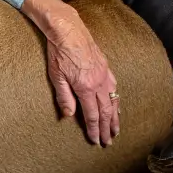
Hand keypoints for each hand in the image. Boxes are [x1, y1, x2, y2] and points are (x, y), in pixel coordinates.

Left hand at [22, 0, 120, 145]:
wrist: (68, 30)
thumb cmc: (58, 53)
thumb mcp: (56, 77)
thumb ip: (64, 97)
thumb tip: (69, 115)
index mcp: (85, 88)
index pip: (92, 115)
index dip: (94, 130)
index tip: (96, 141)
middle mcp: (99, 83)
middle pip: (106, 112)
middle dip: (108, 128)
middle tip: (109, 141)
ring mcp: (104, 74)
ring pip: (113, 101)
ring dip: (115, 117)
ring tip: (116, 129)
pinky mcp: (106, 67)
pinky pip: (114, 88)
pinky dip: (117, 100)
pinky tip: (117, 105)